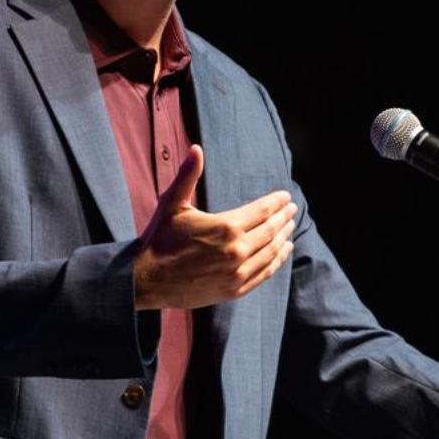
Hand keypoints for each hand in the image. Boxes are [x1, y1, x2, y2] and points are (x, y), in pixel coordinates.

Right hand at [133, 145, 296, 309]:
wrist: (146, 280)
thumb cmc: (160, 238)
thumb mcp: (173, 204)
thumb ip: (188, 176)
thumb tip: (196, 148)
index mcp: (226, 226)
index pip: (262, 211)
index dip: (277, 202)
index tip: (286, 196)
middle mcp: (236, 250)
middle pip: (271, 231)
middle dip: (284, 218)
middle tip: (292, 210)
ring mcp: (237, 272)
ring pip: (271, 252)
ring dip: (284, 239)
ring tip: (290, 229)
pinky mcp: (234, 290)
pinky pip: (264, 274)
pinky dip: (276, 262)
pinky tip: (282, 253)